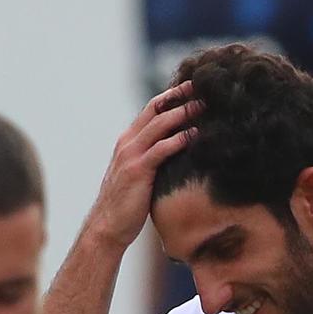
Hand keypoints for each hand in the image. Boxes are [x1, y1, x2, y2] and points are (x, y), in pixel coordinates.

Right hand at [83, 83, 200, 250]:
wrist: (107, 226)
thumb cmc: (128, 204)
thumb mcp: (141, 175)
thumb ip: (155, 160)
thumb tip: (180, 153)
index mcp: (129, 141)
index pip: (152, 110)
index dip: (172, 96)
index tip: (194, 88)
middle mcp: (128, 142)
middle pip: (156, 110)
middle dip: (180, 96)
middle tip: (203, 87)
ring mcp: (131, 155)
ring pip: (159, 125)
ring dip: (183, 113)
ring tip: (204, 106)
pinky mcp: (137, 171)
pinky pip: (160, 150)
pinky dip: (178, 140)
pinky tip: (195, 136)